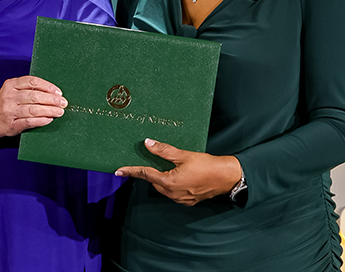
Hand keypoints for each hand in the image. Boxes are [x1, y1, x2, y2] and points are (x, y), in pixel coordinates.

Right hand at [0, 75, 66, 137]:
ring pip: (33, 109)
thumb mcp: (12, 90)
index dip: (48, 86)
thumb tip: (53, 93)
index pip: (32, 82)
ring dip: (50, 110)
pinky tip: (49, 119)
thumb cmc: (5, 103)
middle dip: (52, 100)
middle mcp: (9, 97)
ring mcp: (9, 111)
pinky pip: (29, 122)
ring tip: (59, 111)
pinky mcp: (11, 124)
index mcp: (11, 84)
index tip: (59, 92)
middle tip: (63, 103)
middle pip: (35, 96)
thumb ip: (28, 89)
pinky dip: (41, 120)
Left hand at [115, 139, 241, 205]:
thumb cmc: (206, 165)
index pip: (145, 174)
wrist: (226, 178)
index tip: (118, 171)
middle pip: (154, 181)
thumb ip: (164, 150)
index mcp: (168, 182)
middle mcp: (172, 194)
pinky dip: (171, 183)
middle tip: (145, 162)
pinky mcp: (188, 200)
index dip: (131, 171)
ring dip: (161, 178)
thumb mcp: (183, 155)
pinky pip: (173, 192)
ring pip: (163, 187)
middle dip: (149, 173)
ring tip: (164, 167)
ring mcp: (180, 199)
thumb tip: (148, 143)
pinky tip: (177, 175)